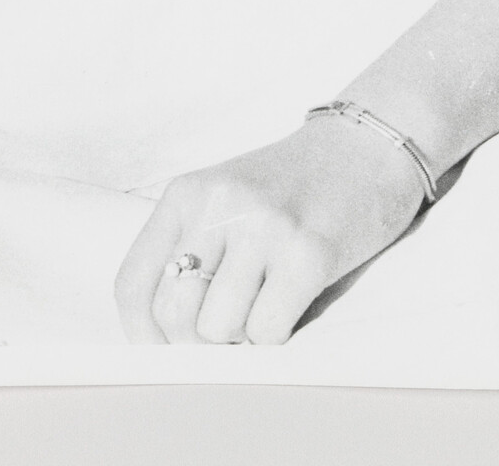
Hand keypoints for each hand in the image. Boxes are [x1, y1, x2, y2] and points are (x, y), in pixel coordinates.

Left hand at [114, 112, 428, 345]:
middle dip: (197, 342)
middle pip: (174, 314)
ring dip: (241, 336)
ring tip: (265, 303)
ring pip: (219, 329)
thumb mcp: (223, 201)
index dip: (144, 336)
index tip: (168, 350)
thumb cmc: (290, 187)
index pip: (133, 285)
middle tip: (228, 329)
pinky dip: (275, 334)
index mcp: (187, 194)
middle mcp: (218, 205)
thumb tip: (164, 337)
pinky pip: (267, 331)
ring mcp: (263, 227)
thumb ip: (191, 251)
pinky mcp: (308, 252)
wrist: (365, 147)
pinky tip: (291, 303)